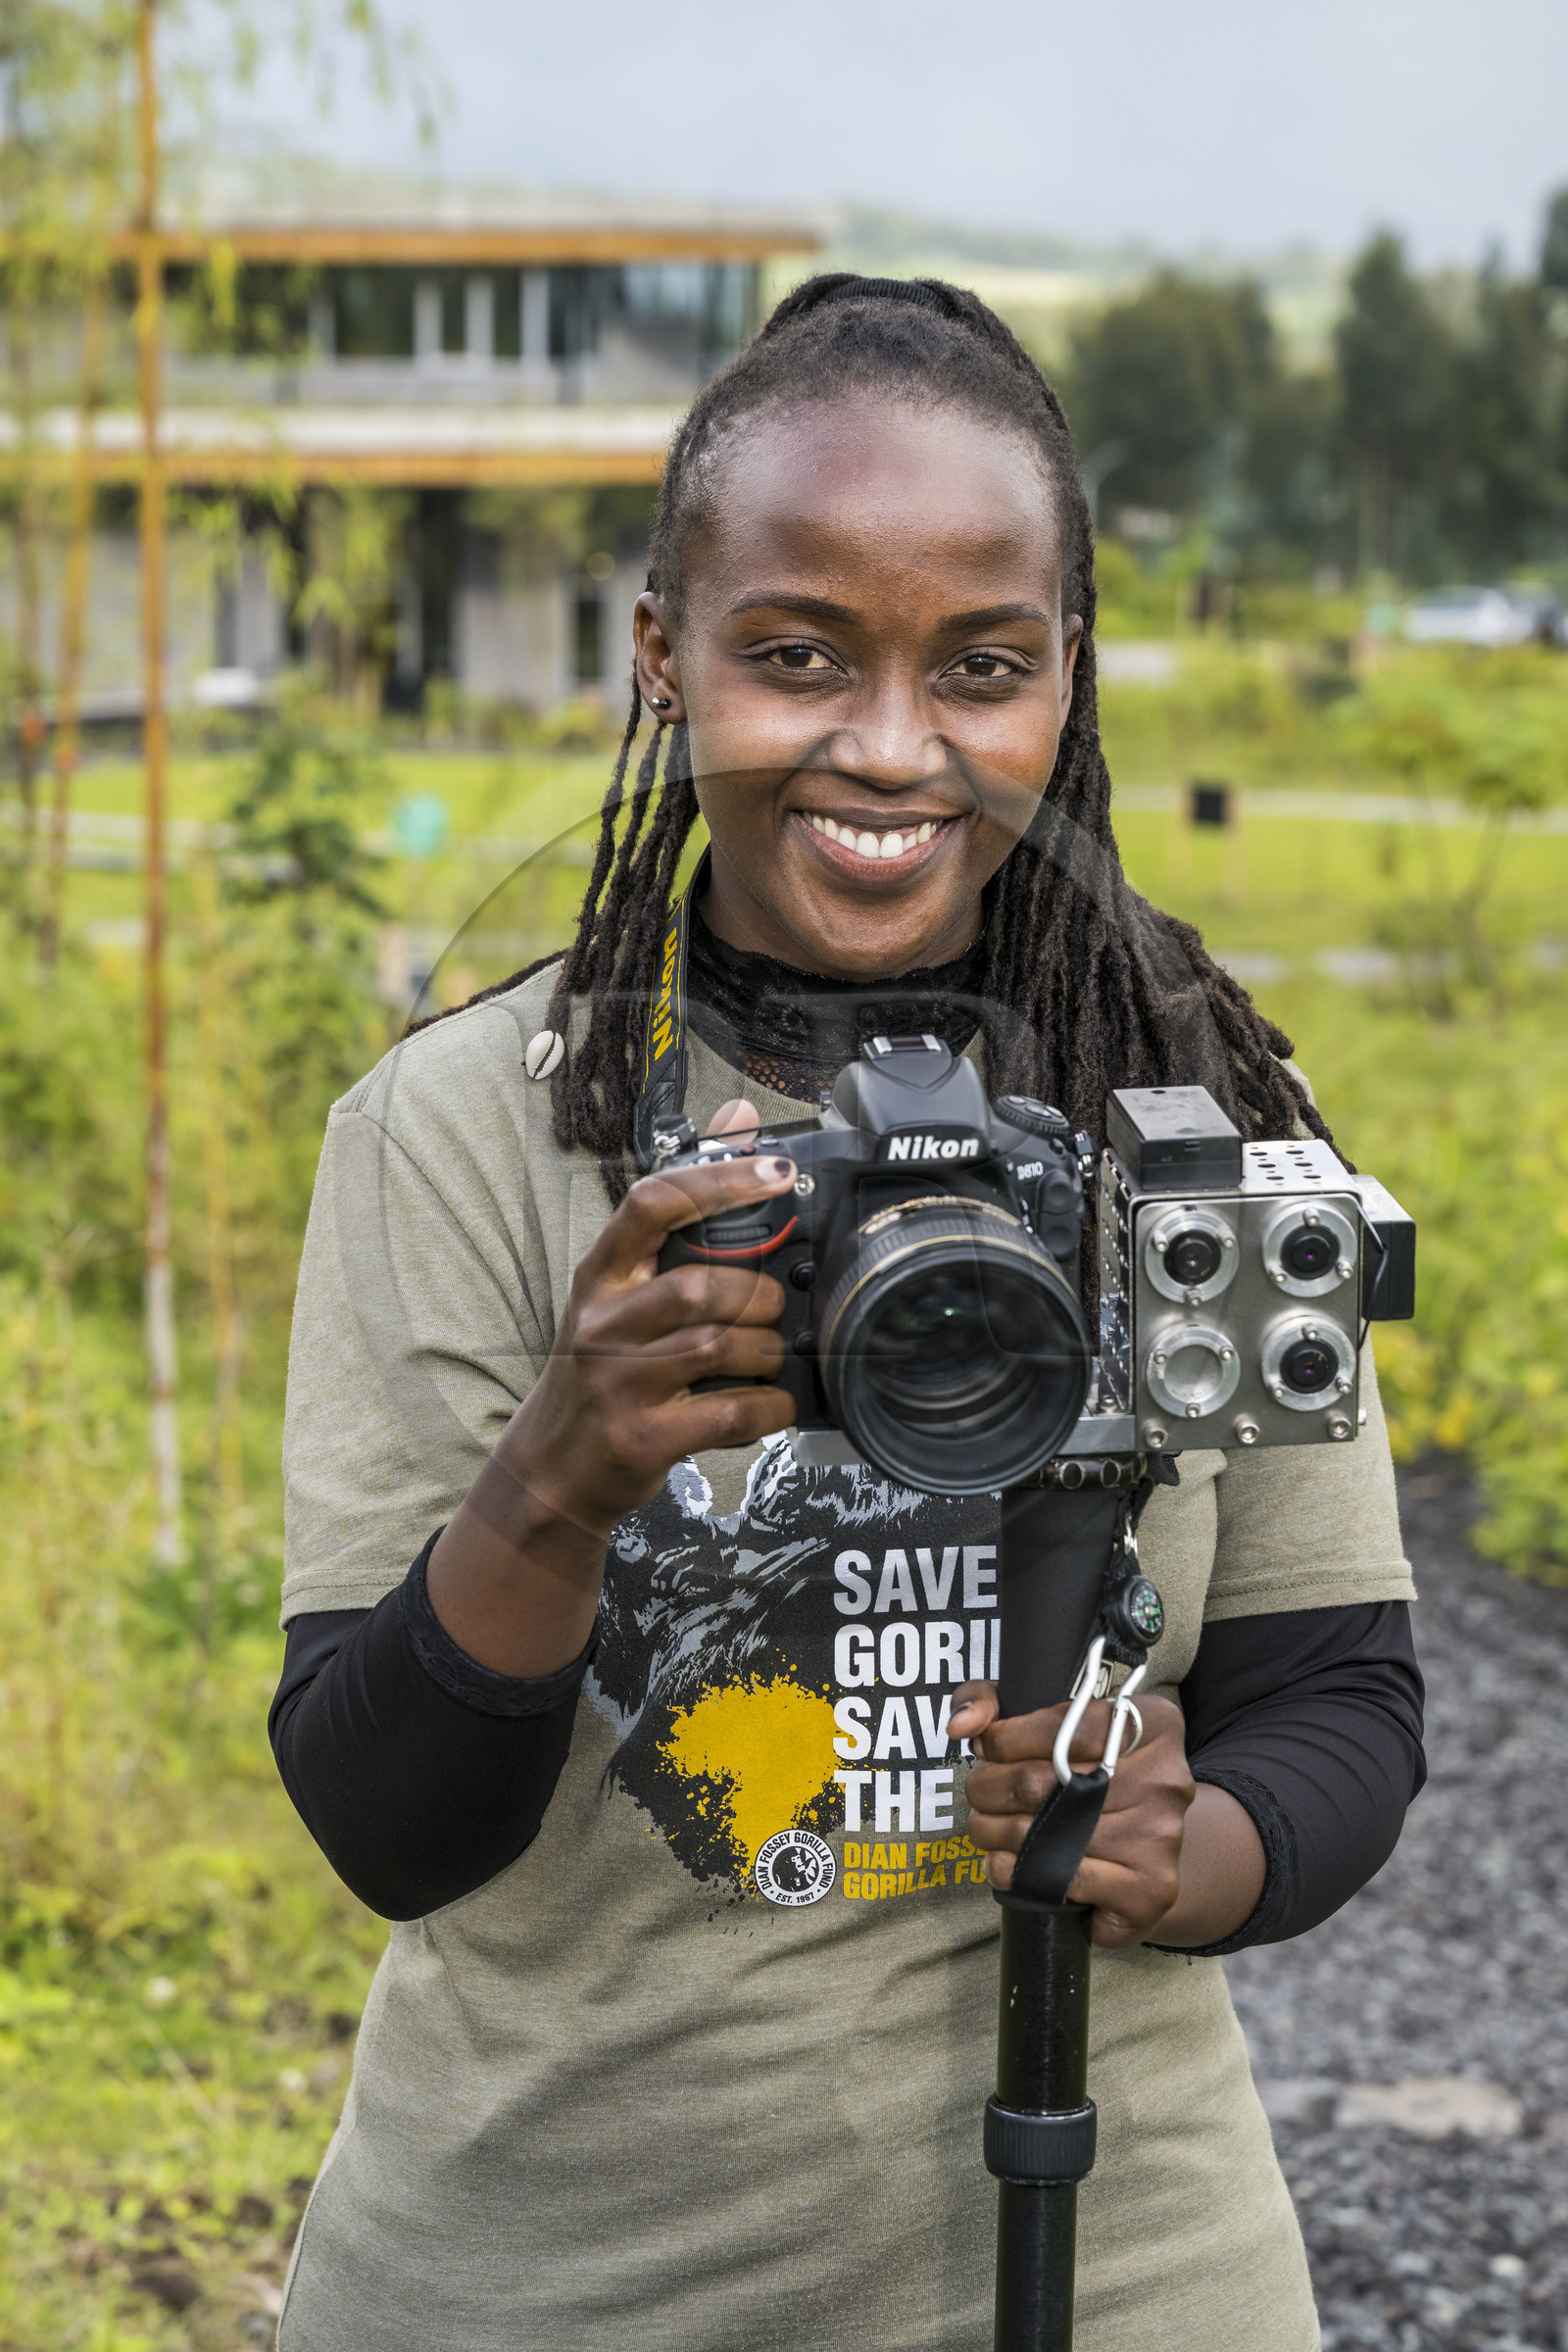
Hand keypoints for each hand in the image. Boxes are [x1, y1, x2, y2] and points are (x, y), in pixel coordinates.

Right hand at [498, 1143, 797, 1536]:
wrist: (553, 1466)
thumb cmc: (604, 1368)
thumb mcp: (622, 1290)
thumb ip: (682, 1217)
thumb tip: (740, 1121)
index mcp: (601, 1276)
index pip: (655, 1204)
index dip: (721, 1181)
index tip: (776, 1172)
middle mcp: (604, 1323)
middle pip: (704, 1287)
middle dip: (761, 1299)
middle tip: (772, 1310)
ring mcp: (620, 1383)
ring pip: (723, 1346)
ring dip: (768, 1352)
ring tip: (768, 1357)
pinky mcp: (643, 1437)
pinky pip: (730, 1412)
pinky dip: (767, 1407)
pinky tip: (768, 1403)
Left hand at [950, 1682, 1196, 1948]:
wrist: (1146, 1847)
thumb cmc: (1089, 1772)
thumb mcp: (1051, 1717)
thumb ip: (994, 1700)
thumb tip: (962, 1724)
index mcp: (1152, 1723)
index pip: (1062, 1724)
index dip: (1006, 1739)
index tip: (985, 1748)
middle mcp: (1165, 1778)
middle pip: (1045, 1782)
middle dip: (989, 1788)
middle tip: (978, 1793)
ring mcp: (1162, 1837)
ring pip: (1046, 1836)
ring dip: (994, 1833)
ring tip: (985, 1827)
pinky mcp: (1151, 1889)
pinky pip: (1065, 1882)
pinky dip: (1018, 1875)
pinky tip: (1003, 1865)